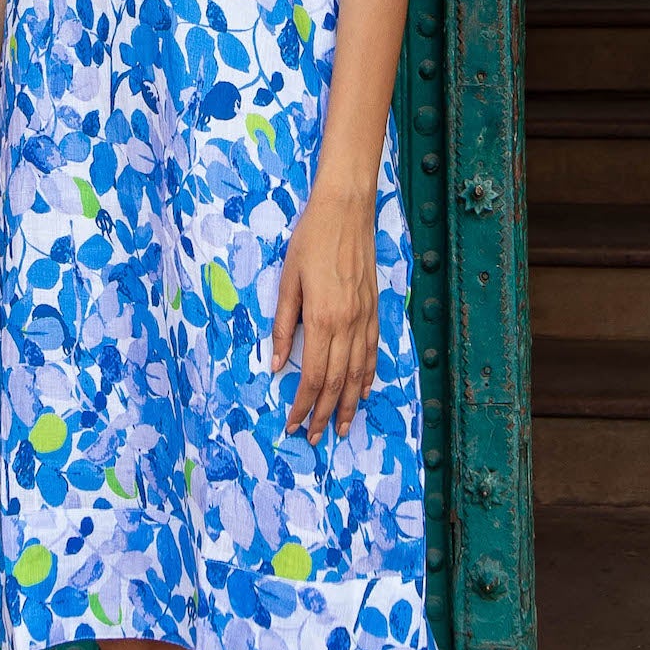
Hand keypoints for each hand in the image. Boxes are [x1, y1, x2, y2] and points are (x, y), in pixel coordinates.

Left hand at [272, 175, 378, 438]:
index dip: (303, 405)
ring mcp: (365, 318)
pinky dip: (368, 376)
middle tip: (315, 439)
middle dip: (326, 414)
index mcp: (323, 319)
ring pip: (359, 373)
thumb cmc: (310, 240)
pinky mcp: (375, 309)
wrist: (347, 210)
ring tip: (344, 428)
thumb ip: (283, 325)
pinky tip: (364, 390)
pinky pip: (373, 351)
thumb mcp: (288, 280)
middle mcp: (348, 324)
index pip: (312, 376)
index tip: (292, 424)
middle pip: (338, 382)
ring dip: (351, 404)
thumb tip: (275, 365)